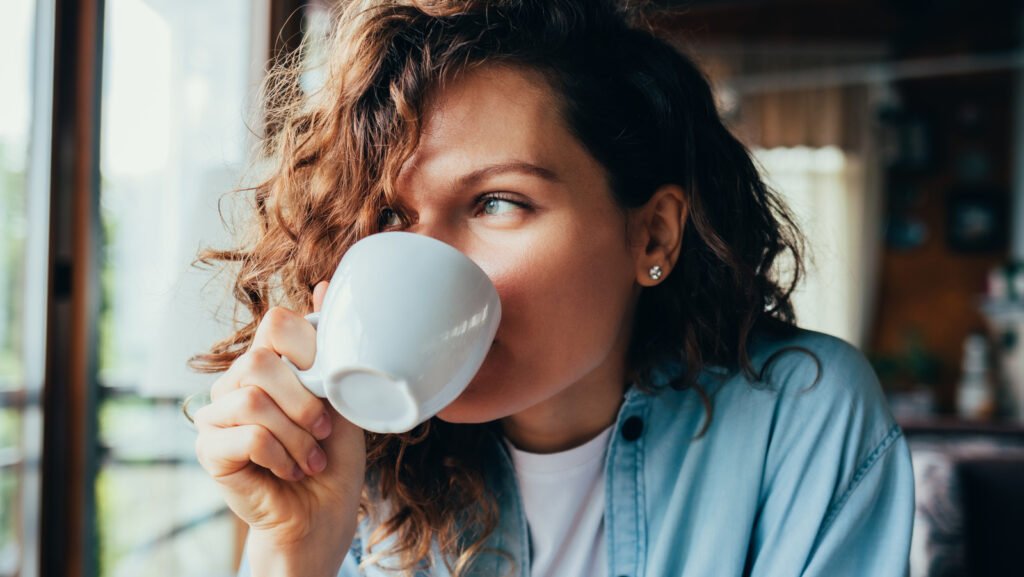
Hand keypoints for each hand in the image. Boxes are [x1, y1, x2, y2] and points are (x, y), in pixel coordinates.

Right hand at [194, 281, 364, 572]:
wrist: (323, 514)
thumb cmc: (334, 457)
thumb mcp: (342, 396)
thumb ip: (331, 347)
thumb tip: (326, 284)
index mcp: (268, 363)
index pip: (276, 323)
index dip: (308, 349)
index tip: (329, 386)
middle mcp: (236, 382)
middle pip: (260, 361)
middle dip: (304, 401)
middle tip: (324, 432)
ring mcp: (216, 414)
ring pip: (252, 399)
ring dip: (295, 435)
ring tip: (310, 458)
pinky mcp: (208, 449)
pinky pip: (245, 435)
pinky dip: (280, 455)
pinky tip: (291, 470)